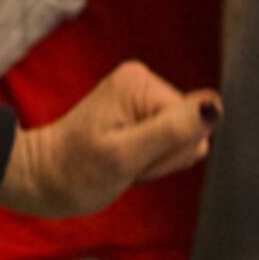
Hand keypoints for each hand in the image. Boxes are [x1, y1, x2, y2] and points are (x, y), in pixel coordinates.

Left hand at [0, 59, 218, 218]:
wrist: (44, 178)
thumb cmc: (76, 172)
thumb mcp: (125, 156)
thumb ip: (172, 132)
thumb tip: (215, 106)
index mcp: (140, 83)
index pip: (192, 123)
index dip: (167, 154)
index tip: (132, 159)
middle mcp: (144, 80)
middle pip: (190, 130)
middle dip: (161, 158)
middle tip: (126, 163)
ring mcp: (143, 97)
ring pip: (183, 140)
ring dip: (155, 161)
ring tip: (122, 162)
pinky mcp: (143, 113)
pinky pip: (171, 143)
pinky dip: (150, 161)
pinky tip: (126, 160)